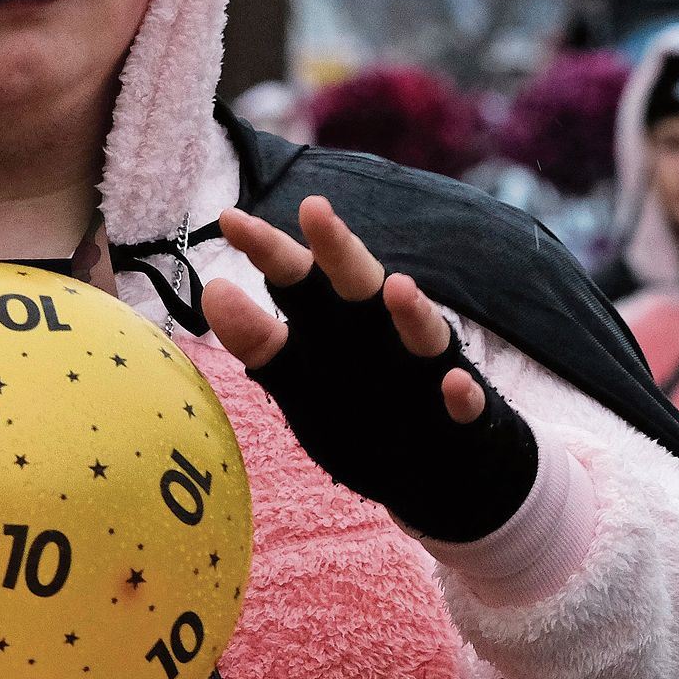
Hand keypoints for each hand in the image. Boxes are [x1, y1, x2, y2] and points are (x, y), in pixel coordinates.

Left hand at [202, 196, 485, 424]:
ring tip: (400, 288)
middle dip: (338, 246)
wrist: (430, 470)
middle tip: (314, 208)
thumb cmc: (358, 407)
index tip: (230, 219)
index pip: (295, 276)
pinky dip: (462, 394)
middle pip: (357, 282)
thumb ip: (258, 341)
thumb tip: (212, 290)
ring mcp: (424, 369)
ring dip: (413, 310)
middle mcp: (378, 329)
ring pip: (422, 331)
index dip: (266, 248)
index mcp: (331, 320)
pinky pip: (467, 402)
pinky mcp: (463, 412)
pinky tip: (454, 386)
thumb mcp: (296, 379)